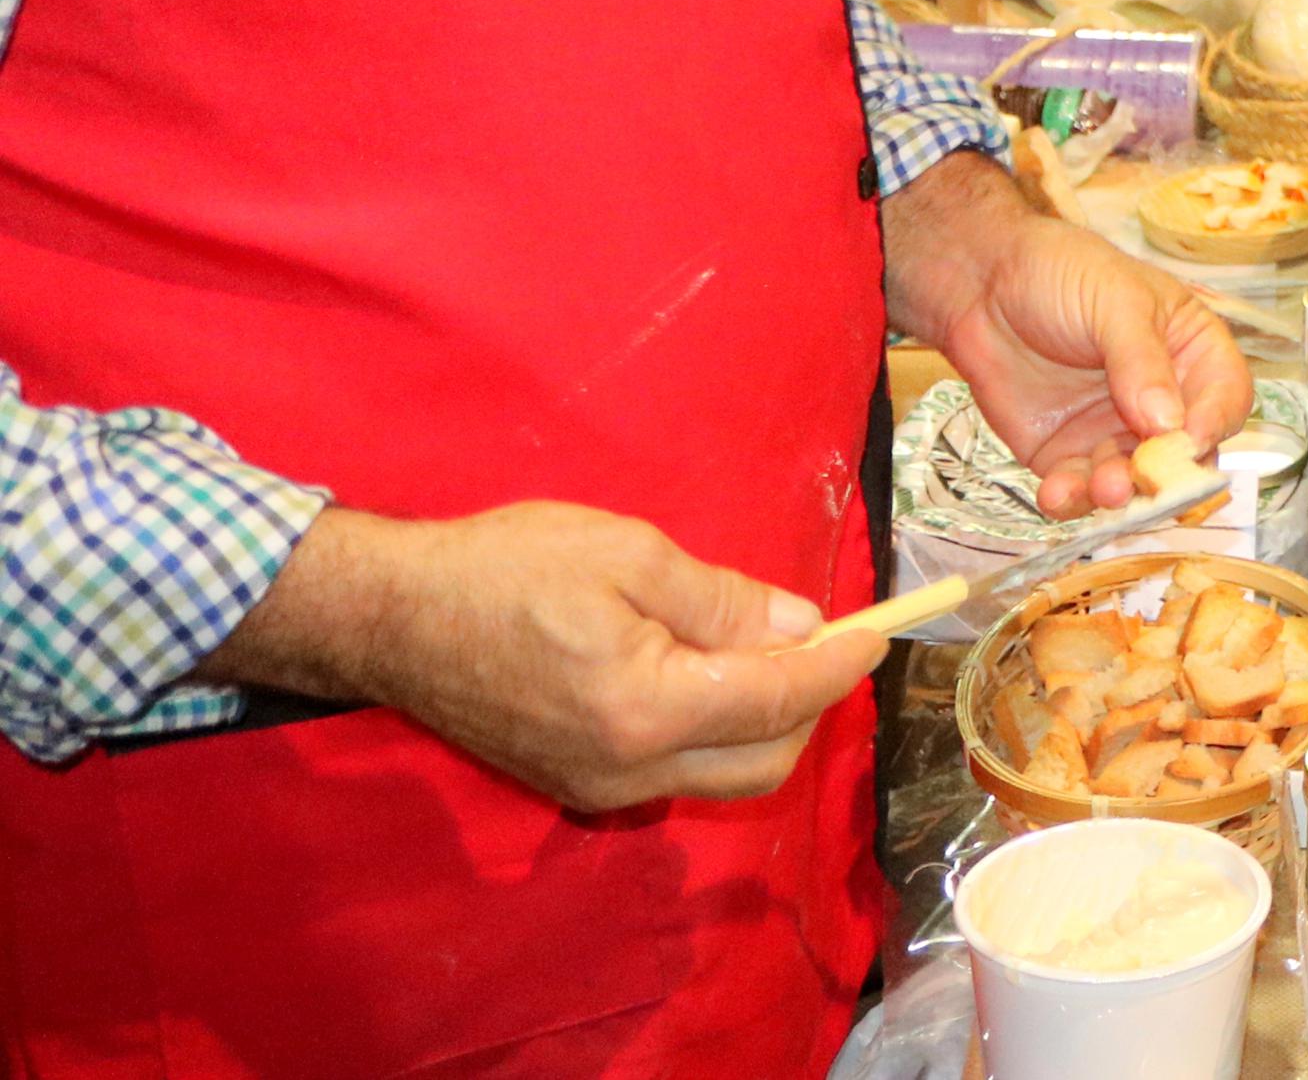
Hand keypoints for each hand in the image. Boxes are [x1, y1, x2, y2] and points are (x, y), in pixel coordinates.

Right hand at [201, 501, 879, 813]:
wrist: (392, 616)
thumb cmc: (506, 567)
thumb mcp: (629, 554)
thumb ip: (724, 600)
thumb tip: (803, 627)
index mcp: (647, 710)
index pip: (780, 699)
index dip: (840, 664)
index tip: (880, 629)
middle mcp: (629, 769)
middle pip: (766, 760)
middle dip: (811, 703)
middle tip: (823, 637)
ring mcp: (599, 787)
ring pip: (723, 774)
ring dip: (765, 722)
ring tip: (764, 647)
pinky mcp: (575, 785)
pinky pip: (675, 773)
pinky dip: (714, 732)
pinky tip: (706, 672)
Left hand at [882, 154, 1251, 515]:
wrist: (982, 283)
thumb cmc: (1062, 272)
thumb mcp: (1116, 302)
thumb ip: (1142, 362)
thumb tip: (1169, 424)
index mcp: (1192, 352)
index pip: (1226, 396)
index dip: (1216, 421)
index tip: (1191, 439)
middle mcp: (1163, 400)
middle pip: (1186, 454)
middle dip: (1168, 473)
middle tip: (1147, 478)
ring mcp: (1115, 432)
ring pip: (1134, 481)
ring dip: (1121, 492)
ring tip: (1103, 488)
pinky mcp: (1068, 455)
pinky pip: (1079, 489)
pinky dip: (1072, 500)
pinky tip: (1056, 495)